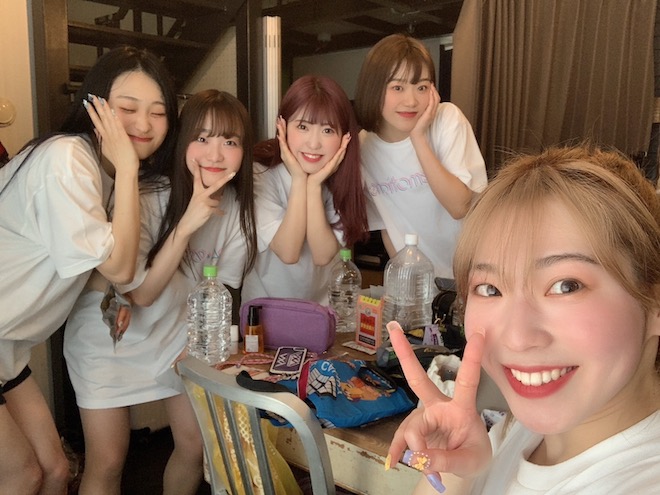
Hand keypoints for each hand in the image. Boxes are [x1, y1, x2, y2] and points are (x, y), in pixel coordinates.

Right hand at [84, 95, 138, 175]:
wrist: (125, 169)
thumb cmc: (119, 161)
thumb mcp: (107, 149)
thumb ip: (101, 140)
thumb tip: (96, 131)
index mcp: (105, 138)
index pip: (96, 122)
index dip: (92, 112)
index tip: (87, 103)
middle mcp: (108, 136)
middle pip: (100, 119)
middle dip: (96, 107)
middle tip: (91, 96)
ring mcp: (115, 136)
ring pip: (108, 120)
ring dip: (103, 109)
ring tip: (99, 99)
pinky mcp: (123, 138)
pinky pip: (118, 126)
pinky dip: (115, 118)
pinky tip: (112, 110)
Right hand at [177, 163, 233, 236]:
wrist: (187, 223)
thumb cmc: (194, 212)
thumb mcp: (197, 201)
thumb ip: (207, 197)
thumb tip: (221, 196)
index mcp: (196, 191)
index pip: (196, 178)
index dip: (196, 169)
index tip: (195, 160)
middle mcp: (200, 195)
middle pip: (215, 185)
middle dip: (225, 179)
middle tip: (233, 173)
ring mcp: (204, 201)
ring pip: (217, 201)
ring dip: (215, 207)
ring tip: (207, 211)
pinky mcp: (208, 209)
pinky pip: (218, 210)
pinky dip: (219, 213)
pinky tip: (217, 215)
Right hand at [276, 116, 306, 179]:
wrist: (302, 178)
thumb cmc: (304, 167)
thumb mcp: (304, 155)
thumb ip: (305, 148)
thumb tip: (310, 142)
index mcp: (289, 150)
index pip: (286, 137)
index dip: (284, 128)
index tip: (284, 120)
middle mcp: (285, 151)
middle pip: (281, 136)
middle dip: (280, 127)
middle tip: (279, 118)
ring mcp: (285, 154)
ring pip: (281, 140)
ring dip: (280, 131)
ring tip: (278, 123)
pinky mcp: (287, 157)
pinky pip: (283, 147)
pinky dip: (281, 141)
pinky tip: (280, 135)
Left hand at [307, 132, 350, 186]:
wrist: (312, 181)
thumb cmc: (314, 171)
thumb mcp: (318, 160)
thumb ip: (318, 153)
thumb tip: (315, 144)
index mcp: (332, 161)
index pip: (339, 150)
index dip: (343, 142)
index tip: (345, 134)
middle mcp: (334, 163)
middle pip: (342, 151)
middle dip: (346, 142)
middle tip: (349, 134)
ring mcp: (333, 166)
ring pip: (341, 154)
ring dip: (344, 146)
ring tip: (348, 138)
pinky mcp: (330, 168)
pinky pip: (336, 160)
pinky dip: (339, 154)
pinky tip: (342, 148)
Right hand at [386, 321, 490, 487]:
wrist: (463, 468)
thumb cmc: (473, 455)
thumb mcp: (468, 460)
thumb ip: (445, 459)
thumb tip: (418, 456)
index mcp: (462, 408)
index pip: (468, 381)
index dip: (472, 358)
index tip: (480, 334)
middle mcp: (440, 407)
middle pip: (419, 379)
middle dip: (405, 353)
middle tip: (393, 328)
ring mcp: (425, 417)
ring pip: (411, 426)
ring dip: (415, 447)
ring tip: (424, 466)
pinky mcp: (414, 430)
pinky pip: (401, 438)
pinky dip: (398, 451)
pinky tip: (393, 462)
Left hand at [410, 85, 439, 141]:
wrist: (416, 134)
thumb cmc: (416, 126)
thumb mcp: (419, 116)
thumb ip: (419, 110)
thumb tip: (415, 105)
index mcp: (431, 112)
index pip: (435, 100)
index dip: (433, 93)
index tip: (430, 87)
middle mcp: (433, 112)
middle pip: (437, 98)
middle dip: (434, 90)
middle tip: (431, 84)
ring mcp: (432, 113)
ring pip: (436, 100)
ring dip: (434, 92)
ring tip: (431, 86)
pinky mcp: (429, 114)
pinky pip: (432, 104)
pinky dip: (432, 97)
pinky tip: (430, 92)